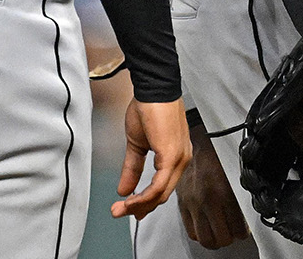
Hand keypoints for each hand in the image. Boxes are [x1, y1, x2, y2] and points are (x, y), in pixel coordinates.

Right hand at [114, 98, 191, 219]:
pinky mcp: (172, 156)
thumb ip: (132, 168)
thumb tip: (124, 188)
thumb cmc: (149, 108)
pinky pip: (159, 185)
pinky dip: (144, 196)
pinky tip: (130, 199)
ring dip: (138, 204)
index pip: (163, 187)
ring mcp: (179, 158)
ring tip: (120, 208)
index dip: (145, 202)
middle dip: (140, 207)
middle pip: (162, 195)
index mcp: (176, 156)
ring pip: (161, 193)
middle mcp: (182, 159)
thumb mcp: (137, 144)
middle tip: (120, 212)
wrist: (153, 89)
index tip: (128, 209)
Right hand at [178, 124, 250, 248]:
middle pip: (221, 237)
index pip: (236, 226)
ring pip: (205, 238)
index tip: (244, 231)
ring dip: (215, 240)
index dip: (243, 232)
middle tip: (233, 234)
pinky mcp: (183, 206)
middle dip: (230, 238)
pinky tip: (206, 230)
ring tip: (221, 236)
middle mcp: (207, 201)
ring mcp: (194, 205)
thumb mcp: (233, 175)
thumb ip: (237, 198)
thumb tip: (243, 217)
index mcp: (223, 193)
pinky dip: (200, 235)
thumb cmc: (216, 155)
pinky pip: (191, 231)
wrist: (197, 144)